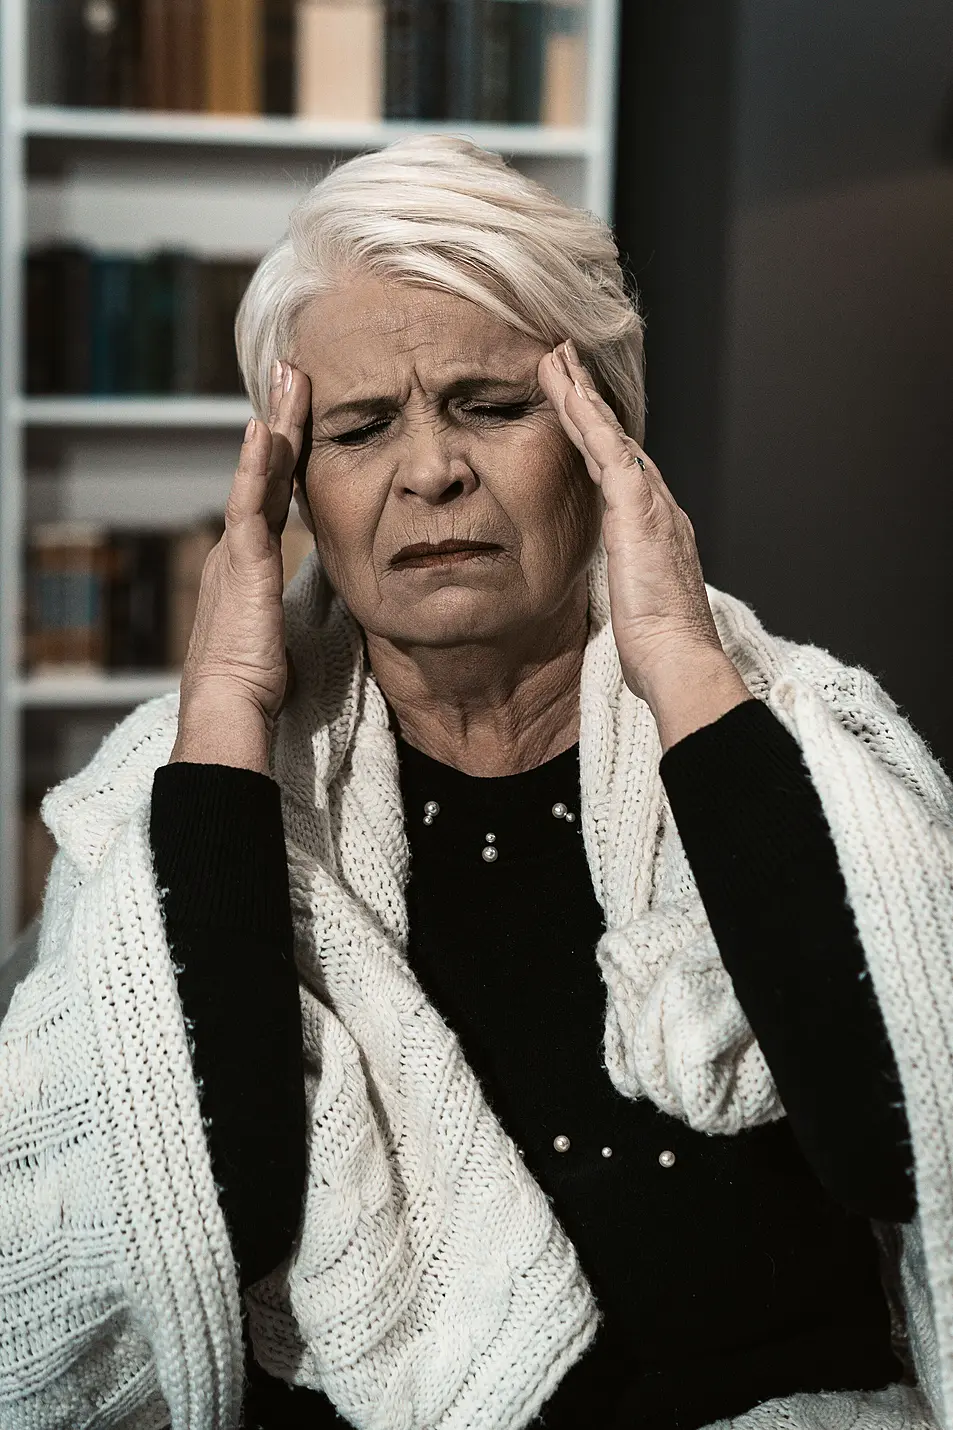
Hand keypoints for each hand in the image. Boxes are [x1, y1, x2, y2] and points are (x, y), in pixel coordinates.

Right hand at [170, 360, 311, 771]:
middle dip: (282, 419)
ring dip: (275, 422)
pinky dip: (257, 463)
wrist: (228, 704)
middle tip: (292, 372)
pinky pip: (250, 501)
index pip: (274, 494)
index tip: (299, 417)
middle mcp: (238, 546)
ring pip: (260, 472)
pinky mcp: (243, 561)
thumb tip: (327, 595)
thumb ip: (296, 602)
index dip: (287, 454)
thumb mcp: (283, 629)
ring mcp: (237, 549)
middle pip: (267, 470)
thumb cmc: (256, 681)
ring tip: (287, 377)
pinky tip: (266, 428)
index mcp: (249, 561)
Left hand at [539, 340, 728, 705]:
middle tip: (566, 362)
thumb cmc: (659, 649)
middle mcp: (661, 507)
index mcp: (657, 531)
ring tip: (557, 358)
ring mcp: (651, 502)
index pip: (621, 472)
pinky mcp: (638, 506)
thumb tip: (623, 597)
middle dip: (591, 400)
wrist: (680, 660)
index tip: (579, 410)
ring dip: (583, 393)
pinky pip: (606, 446)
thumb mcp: (638, 610)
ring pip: (610, 433)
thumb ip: (630, 588)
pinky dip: (586, 413)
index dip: (599, 438)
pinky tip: (566, 387)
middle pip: (619, 441)